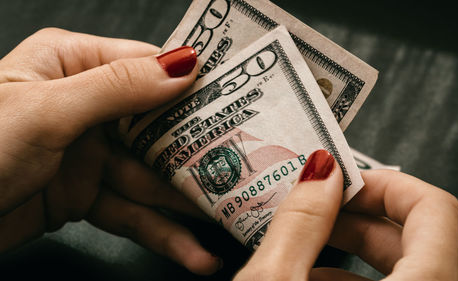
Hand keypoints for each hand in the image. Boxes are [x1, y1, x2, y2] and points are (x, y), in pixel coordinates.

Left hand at [0, 28, 221, 274]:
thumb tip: (182, 66)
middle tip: (242, 168)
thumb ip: (117, 87)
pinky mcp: (84, 195)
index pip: (146, 68)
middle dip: (197, 153)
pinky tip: (192, 250)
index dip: (192, 86)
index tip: (238, 103)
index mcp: (72, 65)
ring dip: (185, 204)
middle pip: (156, 128)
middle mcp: (86, 106)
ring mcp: (88, 153)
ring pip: (149, 177)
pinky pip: (131, 212)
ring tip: (224, 221)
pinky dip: (162, 232)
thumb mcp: (46, 109)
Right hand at [234, 150, 457, 279]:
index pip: (435, 211)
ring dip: (346, 245)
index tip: (343, 181)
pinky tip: (305, 273)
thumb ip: (300, 221)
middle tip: (314, 202)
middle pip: (412, 238)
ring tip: (301, 236)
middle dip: (356, 213)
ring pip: (396, 267)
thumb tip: (319, 170)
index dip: (386, 184)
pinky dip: (342, 274)